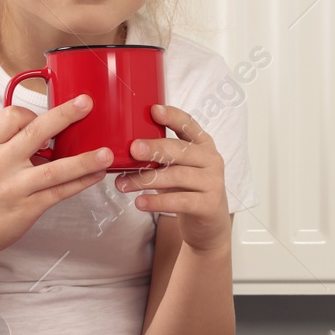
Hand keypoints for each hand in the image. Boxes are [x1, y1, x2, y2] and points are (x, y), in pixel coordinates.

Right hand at [0, 94, 112, 257]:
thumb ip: (11, 143)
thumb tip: (50, 128)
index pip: (10, 117)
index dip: (30, 113)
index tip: (44, 117)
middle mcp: (0, 164)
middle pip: (35, 134)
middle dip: (64, 116)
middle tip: (86, 103)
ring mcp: (15, 187)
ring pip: (54, 169)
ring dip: (84, 160)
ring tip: (106, 153)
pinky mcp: (28, 208)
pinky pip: (60, 192)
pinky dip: (80, 183)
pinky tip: (96, 175)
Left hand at [116, 103, 230, 253]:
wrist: (208, 224)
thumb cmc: (186, 189)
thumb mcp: (177, 167)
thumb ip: (160, 155)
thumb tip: (121, 148)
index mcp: (203, 144)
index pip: (189, 124)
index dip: (172, 116)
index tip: (153, 110)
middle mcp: (212, 159)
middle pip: (180, 150)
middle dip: (155, 148)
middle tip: (132, 149)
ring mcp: (213, 182)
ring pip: (176, 176)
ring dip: (146, 179)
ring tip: (122, 184)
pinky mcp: (209, 205)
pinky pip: (180, 201)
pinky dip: (157, 202)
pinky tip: (139, 202)